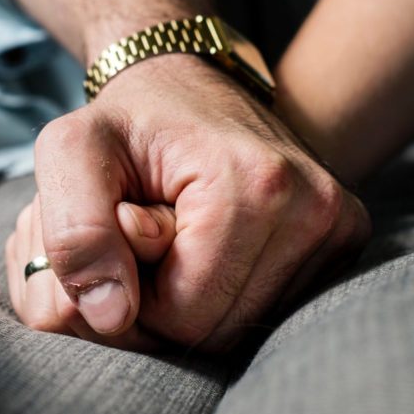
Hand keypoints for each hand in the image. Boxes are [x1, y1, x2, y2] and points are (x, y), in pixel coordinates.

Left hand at [13, 54, 370, 351]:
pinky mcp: (344, 237)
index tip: (128, 230)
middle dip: (165, 301)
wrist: (189, 83)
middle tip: (149, 233)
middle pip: (220, 331)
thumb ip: (75, 235)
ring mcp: (338, 225)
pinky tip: (212, 242)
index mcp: (256, 184)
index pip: (185, 316)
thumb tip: (110, 318)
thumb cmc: (127, 121)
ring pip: (245, 327)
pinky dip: (229, 289)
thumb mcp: (70, 152)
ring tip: (178, 234)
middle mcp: (316, 208)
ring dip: (195, 297)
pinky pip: (271, 308)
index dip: (136, 295)